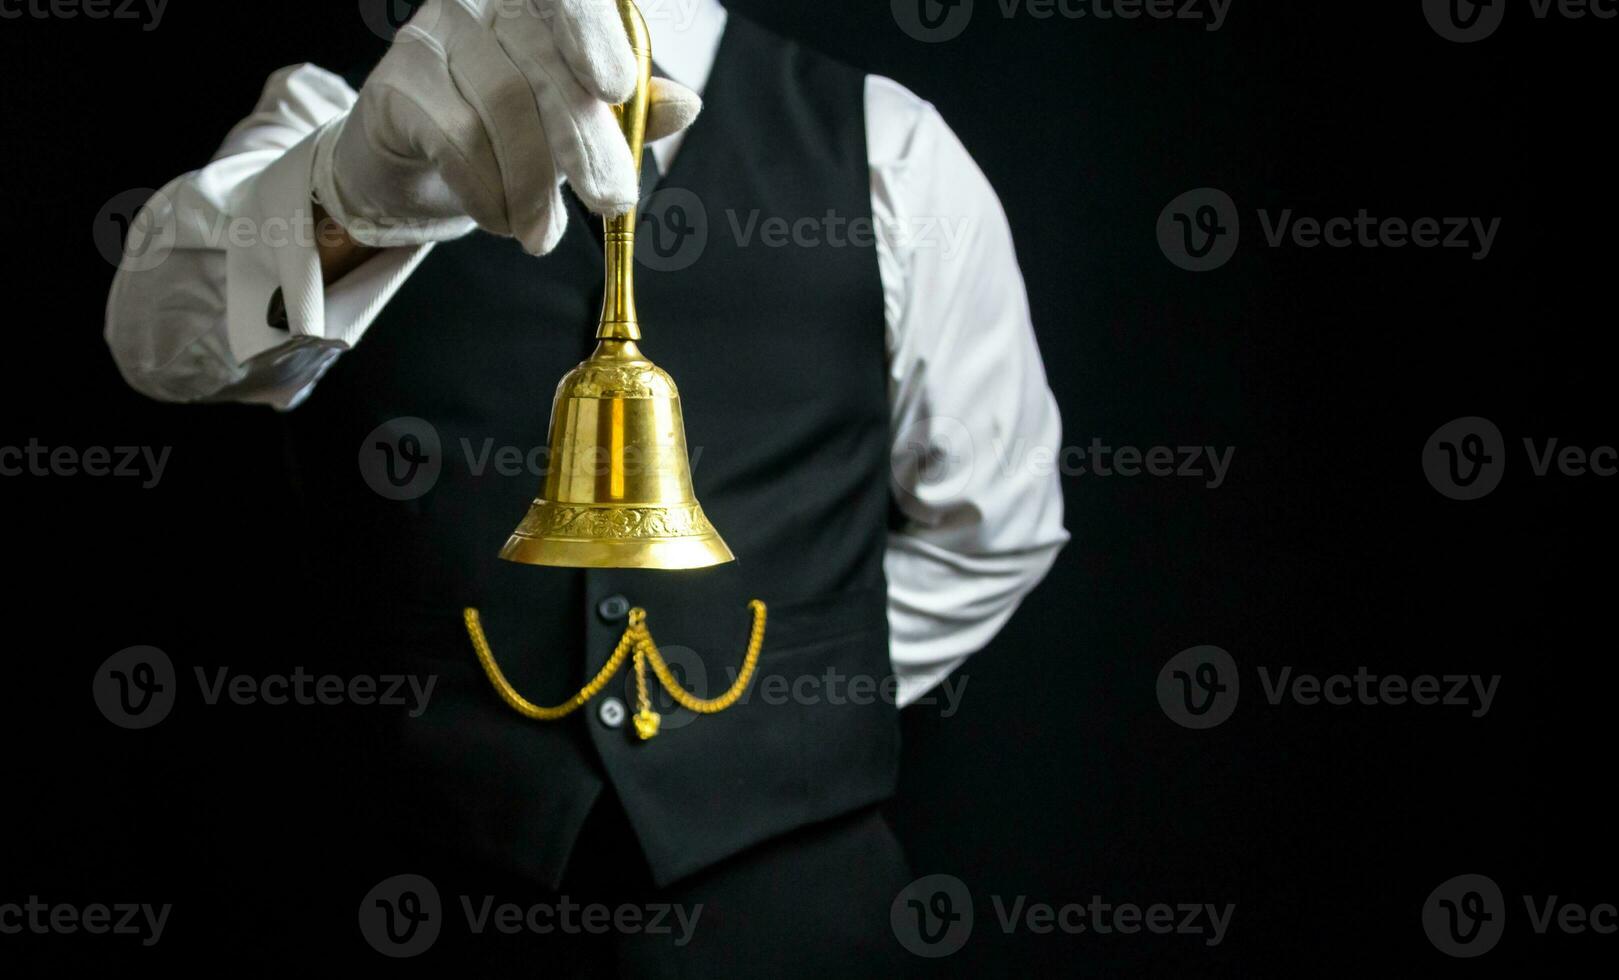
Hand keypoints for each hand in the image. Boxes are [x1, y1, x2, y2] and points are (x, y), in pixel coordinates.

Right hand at [311, 0, 700, 253]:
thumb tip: (686, 104)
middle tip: (612, 199)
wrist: (415, 166)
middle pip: (541, 66)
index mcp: (536, 2)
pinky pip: (456, 141)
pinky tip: (502, 219)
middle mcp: (482, 2)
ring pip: (502, 109)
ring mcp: (433, 35)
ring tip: (545, 233)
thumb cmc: (509, 133)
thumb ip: (629, 113)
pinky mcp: (396, 83)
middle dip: (584, 141)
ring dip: (534, 186)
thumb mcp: (577, 124)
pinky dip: (490, 194)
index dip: (593, 34)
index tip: (617, 89)